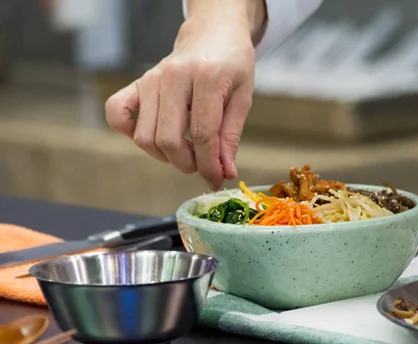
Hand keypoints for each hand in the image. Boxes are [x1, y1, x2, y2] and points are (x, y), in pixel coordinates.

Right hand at [105, 0, 265, 189]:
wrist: (213, 34)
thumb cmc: (231, 63)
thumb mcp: (243, 97)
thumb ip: (231, 136)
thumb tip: (224, 172)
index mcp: (206, 77)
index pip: (202, 135)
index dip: (209, 165)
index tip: (216, 179)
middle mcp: (173, 77)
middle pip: (168, 139)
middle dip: (187, 164)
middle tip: (201, 165)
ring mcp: (151, 80)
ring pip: (145, 136)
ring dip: (165, 155)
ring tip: (185, 150)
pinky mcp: (137, 83)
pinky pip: (117, 113)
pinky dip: (129, 132)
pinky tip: (154, 136)